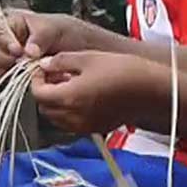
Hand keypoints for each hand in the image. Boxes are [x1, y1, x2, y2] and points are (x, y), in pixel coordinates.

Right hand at [0, 9, 83, 80]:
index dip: (2, 40)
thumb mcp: (56, 29)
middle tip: (16, 60)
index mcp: (12, 20)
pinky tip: (9, 74)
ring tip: (15, 67)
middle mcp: (2, 35)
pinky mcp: (2, 69)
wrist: (78, 50)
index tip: (17, 50)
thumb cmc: (67, 33)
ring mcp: (1, 52)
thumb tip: (27, 52)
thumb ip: (40, 38)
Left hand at [31, 50, 155, 133]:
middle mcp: (73, 117)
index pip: (38, 93)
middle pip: (45, 108)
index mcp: (68, 97)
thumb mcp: (89, 58)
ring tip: (70, 83)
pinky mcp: (96, 128)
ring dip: (57, 102)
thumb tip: (44, 65)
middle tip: (55, 73)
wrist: (150, 89)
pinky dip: (70, 111)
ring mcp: (84, 125)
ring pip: (57, 118)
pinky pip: (72, 123)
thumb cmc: (123, 70)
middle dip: (45, 91)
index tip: (42, 68)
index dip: (36, 79)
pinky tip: (83, 94)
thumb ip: (61, 61)